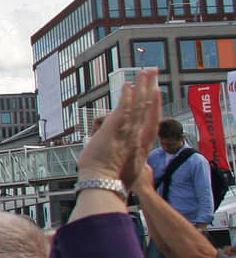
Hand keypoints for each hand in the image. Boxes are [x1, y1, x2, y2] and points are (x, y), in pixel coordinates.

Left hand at [77, 67, 158, 191]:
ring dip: (142, 87)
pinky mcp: (113, 131)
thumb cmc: (109, 181)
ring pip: (137, 106)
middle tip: (153, 72)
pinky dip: (126, 98)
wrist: (103, 186)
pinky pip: (123, 111)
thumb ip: (121, 156)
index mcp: (140, 146)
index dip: (153, 106)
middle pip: (147, 108)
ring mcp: (126, 133)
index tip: (155, 92)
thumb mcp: (121, 167)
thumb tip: (114, 152)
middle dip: (150, 88)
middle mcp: (136, 137)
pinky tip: (129, 85)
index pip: (150, 122)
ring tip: (146, 71)